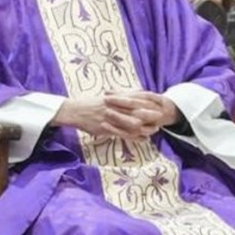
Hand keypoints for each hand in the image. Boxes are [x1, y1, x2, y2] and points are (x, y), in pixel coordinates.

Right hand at [53, 92, 174, 139]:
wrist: (73, 111)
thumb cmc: (88, 104)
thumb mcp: (104, 98)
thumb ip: (117, 97)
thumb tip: (130, 95)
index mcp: (114, 98)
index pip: (134, 97)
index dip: (147, 100)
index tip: (158, 101)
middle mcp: (114, 106)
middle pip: (136, 109)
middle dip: (150, 112)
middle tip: (162, 116)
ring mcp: (111, 117)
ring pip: (132, 122)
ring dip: (145, 126)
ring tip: (155, 129)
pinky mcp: (107, 127)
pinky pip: (124, 133)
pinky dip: (135, 137)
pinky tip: (144, 139)